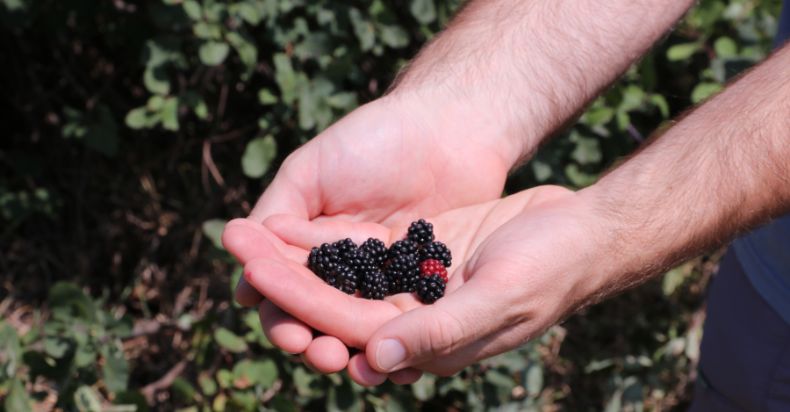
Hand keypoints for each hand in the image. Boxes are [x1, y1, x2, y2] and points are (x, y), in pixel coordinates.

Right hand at [223, 93, 521, 381]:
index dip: (281, 311)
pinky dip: (398, 340)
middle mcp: (346, 268)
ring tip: (348, 359)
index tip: (285, 329)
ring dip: (350, 347)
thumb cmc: (374, 140)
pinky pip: (408, 320)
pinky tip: (392, 357)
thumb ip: (278, 212)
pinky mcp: (427, 285)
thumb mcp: (311, 170)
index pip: (287, 288)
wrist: (447, 125)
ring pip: (361, 325)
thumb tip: (237, 253)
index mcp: (312, 244)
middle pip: (321, 315)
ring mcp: (386, 279)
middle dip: (314, 337)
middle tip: (318, 351)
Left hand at [239, 185, 607, 382]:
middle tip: (232, 240)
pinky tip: (291, 218)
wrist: (582, 231)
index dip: (299, 299)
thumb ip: (439, 330)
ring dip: (295, 255)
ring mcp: (413, 286)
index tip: (253, 271)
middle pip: (333, 300)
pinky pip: (362, 248)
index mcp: (427, 342)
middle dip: (282, 275)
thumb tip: (374, 358)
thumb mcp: (499, 297)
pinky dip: (327, 237)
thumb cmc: (552, 268)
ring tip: (245, 228)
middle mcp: (412, 319)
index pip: (348, 325)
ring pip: (341, 275)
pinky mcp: (418, 254)